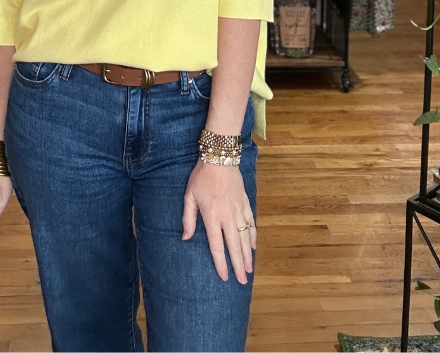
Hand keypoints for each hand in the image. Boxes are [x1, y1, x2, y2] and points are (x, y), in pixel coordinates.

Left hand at [182, 159, 255, 283]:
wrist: (220, 158)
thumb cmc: (201, 176)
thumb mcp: (189, 196)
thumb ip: (188, 218)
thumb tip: (185, 238)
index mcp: (212, 216)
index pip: (217, 245)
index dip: (221, 262)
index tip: (225, 277)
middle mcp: (227, 216)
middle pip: (234, 246)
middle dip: (238, 265)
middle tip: (242, 281)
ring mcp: (239, 210)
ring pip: (245, 237)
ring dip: (248, 254)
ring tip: (250, 269)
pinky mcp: (246, 203)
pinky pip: (251, 222)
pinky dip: (253, 235)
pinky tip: (254, 246)